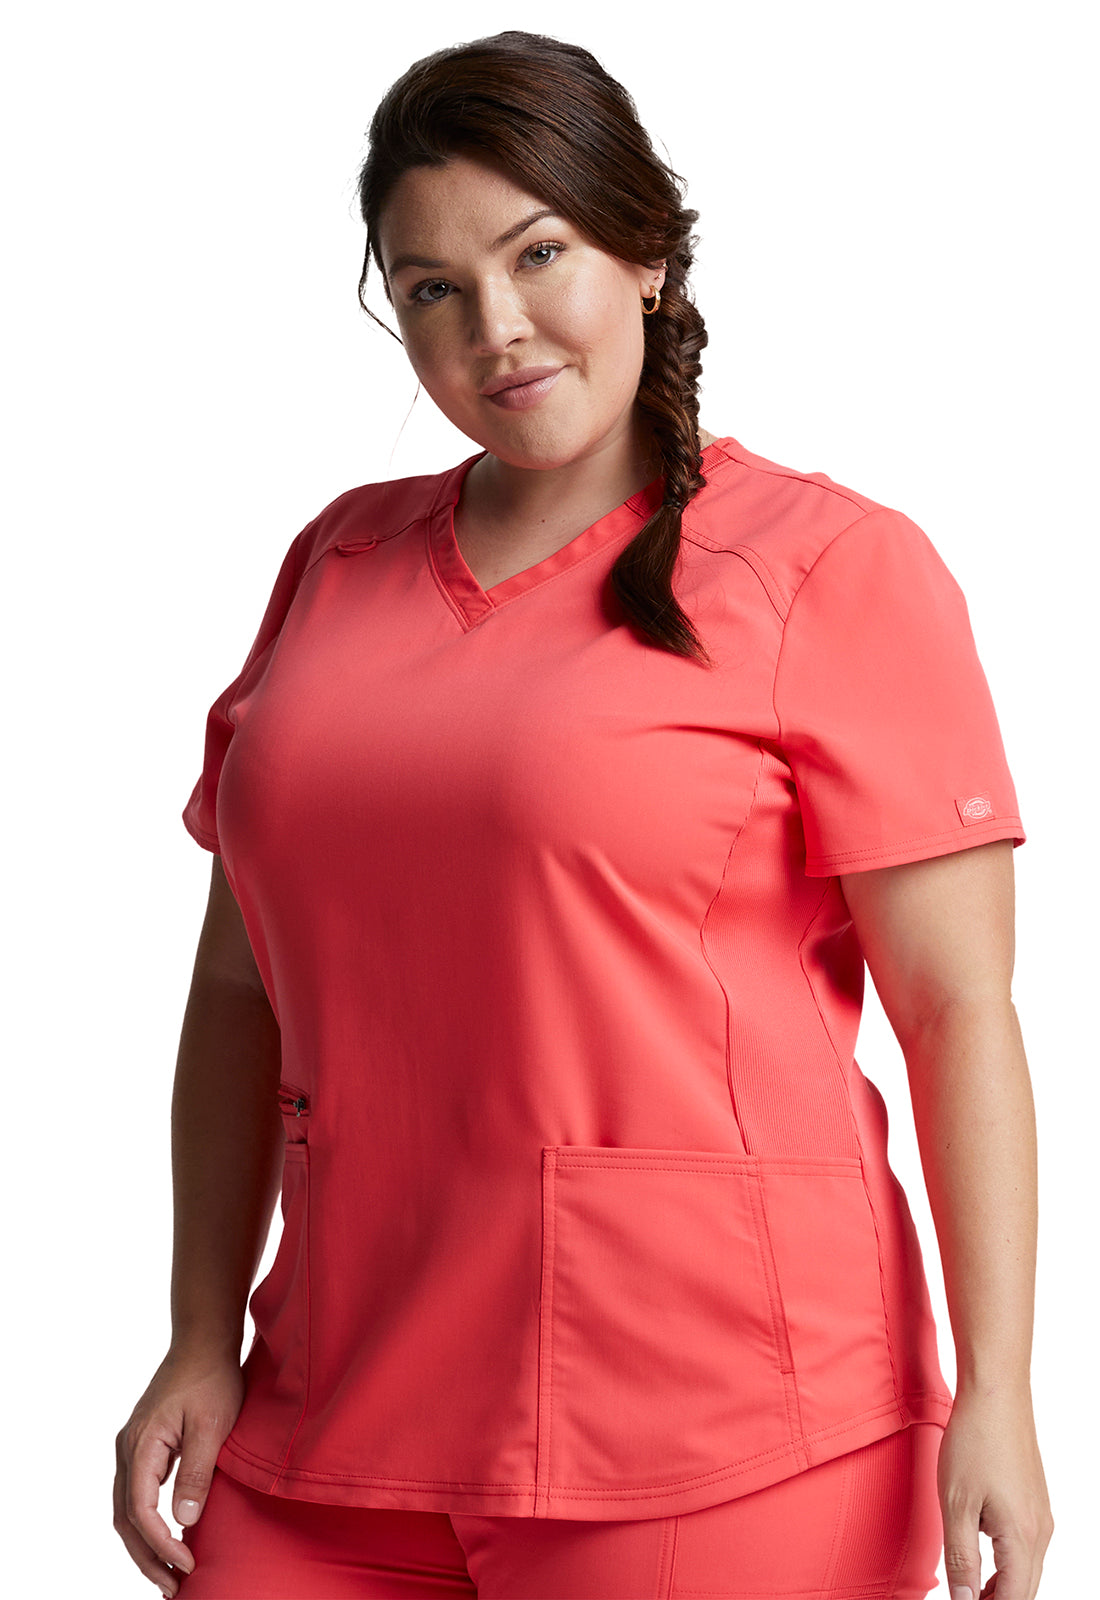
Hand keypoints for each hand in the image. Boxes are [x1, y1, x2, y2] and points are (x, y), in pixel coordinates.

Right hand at [114, 1343, 244, 1597]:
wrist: (204, 1340)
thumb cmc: (212, 1377)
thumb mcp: (212, 1425)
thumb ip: (197, 1472)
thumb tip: (184, 1521)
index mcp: (140, 1443)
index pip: (141, 1511)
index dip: (161, 1544)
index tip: (187, 1565)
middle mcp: (128, 1448)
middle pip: (125, 1518)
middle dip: (146, 1557)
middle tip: (173, 1588)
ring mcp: (133, 1447)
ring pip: (127, 1509)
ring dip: (144, 1545)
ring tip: (169, 1575)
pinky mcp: (145, 1446)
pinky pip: (137, 1494)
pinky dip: (147, 1523)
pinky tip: (168, 1538)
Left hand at [937, 1386, 1053, 1598]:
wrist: (996, 1393)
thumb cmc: (974, 1442)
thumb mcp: (955, 1503)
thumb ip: (961, 1557)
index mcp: (1022, 1537)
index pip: (1012, 1599)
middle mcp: (1040, 1531)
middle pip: (1023, 1589)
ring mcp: (1041, 1515)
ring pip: (1025, 1569)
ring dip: (1000, 1586)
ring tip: (968, 1591)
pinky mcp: (1034, 1500)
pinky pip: (1025, 1546)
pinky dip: (1006, 1562)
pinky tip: (981, 1557)